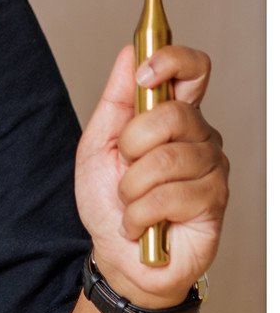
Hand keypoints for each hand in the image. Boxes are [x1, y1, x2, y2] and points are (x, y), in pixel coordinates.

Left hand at [76, 43, 229, 304]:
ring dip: (132, 188)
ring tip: (132, 203)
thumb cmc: (110, 202)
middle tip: (126, 168)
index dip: (173, 60)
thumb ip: (115, 100)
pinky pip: (168, 196)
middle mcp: (201, 137)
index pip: (194, 70)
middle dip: (132, 144)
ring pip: (166, 160)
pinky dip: (139, 215)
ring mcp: (212, 169)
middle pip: (173, 114)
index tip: (146, 71)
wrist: (118, 257)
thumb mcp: (98, 146)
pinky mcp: (213, 202)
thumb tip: (129, 54)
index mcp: (175, 117)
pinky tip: (142, 224)